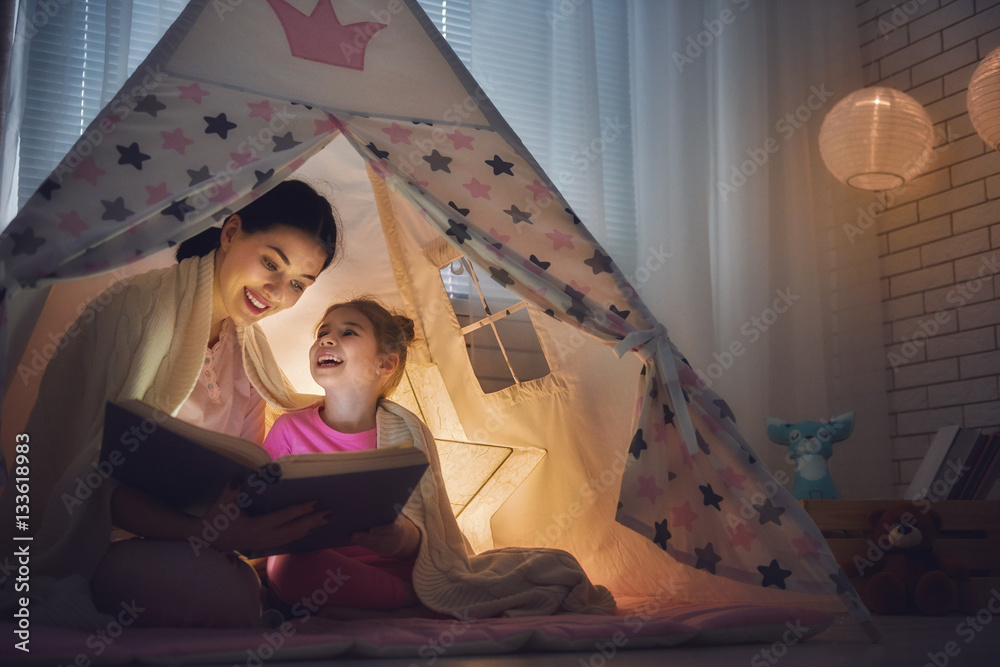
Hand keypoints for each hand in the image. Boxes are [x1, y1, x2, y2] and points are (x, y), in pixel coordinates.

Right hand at [202, 481, 327, 555]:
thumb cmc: (215, 519)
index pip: (284, 518)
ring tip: (325, 521)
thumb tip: (238, 479)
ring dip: (309, 528)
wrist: (207, 540)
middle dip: (312, 521)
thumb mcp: (221, 505)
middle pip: (294, 530)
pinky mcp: (264, 545)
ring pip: (292, 537)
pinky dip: (300, 535)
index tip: (315, 503)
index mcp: (257, 527)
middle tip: (329, 512)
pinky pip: (286, 541)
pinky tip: (309, 530)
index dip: (301, 510)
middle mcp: (264, 537)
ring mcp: (265, 543)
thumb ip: (230, 492)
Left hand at [351, 515, 419, 558]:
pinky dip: (366, 545)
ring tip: (352, 538)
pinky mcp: (388, 552)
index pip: (391, 529)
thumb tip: (368, 506)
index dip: (381, 530)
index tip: (370, 530)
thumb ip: (386, 513)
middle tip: (353, 535)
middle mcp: (397, 538)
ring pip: (376, 545)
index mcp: (399, 527)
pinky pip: (375, 549)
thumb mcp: (394, 516)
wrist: (405, 535)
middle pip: (380, 539)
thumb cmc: (394, 521)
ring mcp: (393, 546)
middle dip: (365, 537)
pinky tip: (358, 542)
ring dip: (363, 542)